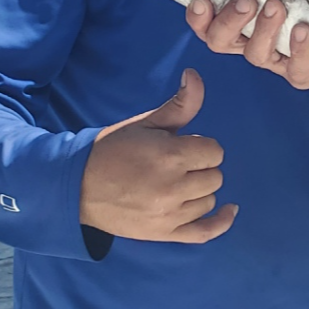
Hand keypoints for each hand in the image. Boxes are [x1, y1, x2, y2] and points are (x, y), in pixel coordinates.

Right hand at [80, 69, 236, 243]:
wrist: (77, 188)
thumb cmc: (114, 150)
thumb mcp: (146, 123)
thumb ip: (180, 104)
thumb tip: (195, 75)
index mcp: (170, 156)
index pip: (214, 151)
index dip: (200, 147)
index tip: (179, 148)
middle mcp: (173, 188)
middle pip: (214, 176)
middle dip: (199, 167)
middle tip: (172, 166)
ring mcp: (170, 215)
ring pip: (209, 199)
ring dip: (199, 191)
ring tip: (173, 184)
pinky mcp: (164, 234)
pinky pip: (205, 232)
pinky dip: (221, 222)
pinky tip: (230, 210)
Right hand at [187, 0, 308, 89]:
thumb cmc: (306, 2)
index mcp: (239, 24)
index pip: (206, 24)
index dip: (198, 17)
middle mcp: (250, 44)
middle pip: (221, 41)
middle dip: (228, 21)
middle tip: (246, 0)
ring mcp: (275, 61)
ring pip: (255, 55)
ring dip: (263, 29)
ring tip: (276, 6)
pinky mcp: (301, 74)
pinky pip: (296, 70)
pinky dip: (299, 50)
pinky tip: (303, 30)